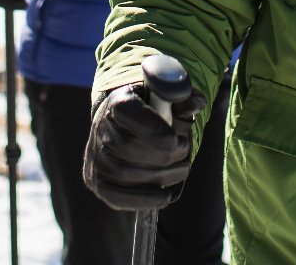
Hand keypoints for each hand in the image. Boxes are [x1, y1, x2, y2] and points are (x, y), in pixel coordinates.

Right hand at [83, 80, 206, 209]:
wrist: (124, 123)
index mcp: (118, 101)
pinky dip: (143, 200)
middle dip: (163, 155)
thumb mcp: (166, 95)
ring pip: (124, 174)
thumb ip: (181, 95)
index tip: (177, 140)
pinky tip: (164, 196)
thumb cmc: (151, 108)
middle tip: (185, 153)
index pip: (128, 112)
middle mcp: (101, 128)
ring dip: (159, 177)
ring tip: (181, 170)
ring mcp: (96, 157)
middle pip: (128, 148)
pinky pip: (116, 196)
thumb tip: (199, 103)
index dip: (153, 129)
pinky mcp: (97, 180)